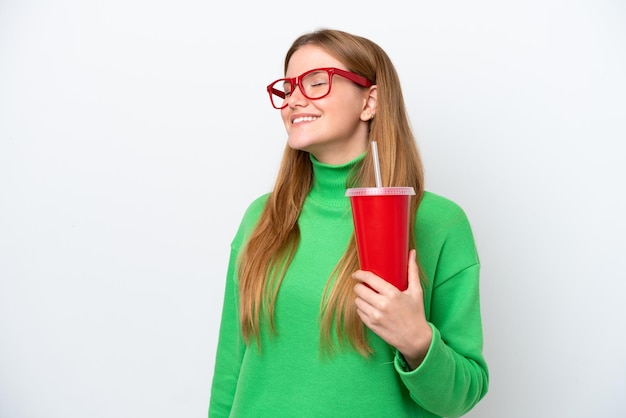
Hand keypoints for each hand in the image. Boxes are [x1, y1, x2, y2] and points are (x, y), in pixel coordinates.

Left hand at [353, 249, 431, 369]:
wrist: (415, 338)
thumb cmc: (416, 313)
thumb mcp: (416, 291)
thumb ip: (412, 271)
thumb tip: (412, 252)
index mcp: (393, 294)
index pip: (369, 279)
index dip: (359, 274)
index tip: (357, 274)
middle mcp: (382, 305)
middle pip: (359, 290)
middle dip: (359, 286)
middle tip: (363, 286)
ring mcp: (375, 316)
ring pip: (357, 301)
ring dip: (360, 298)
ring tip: (367, 297)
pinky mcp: (372, 325)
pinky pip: (359, 312)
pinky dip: (362, 308)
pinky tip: (369, 307)